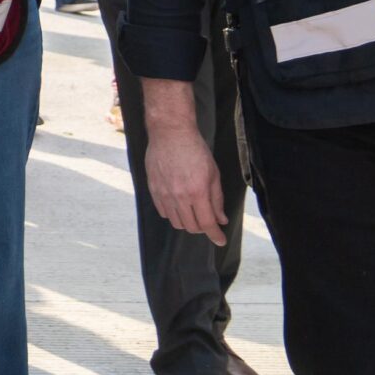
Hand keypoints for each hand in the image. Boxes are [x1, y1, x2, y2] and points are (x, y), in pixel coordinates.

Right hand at [145, 118, 229, 243]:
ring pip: (176, 222)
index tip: (220, 241)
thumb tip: (220, 219)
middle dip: (203, 228)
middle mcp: (179, 196)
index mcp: (198, 192)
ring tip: (193, 212)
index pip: (207, 223)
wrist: (170, 134)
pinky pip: (163, 212)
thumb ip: (217, 199)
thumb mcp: (213, 173)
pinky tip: (179, 205)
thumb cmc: (195, 150)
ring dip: (187, 222)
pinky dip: (173, 214)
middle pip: (191, 227)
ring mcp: (164, 194)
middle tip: (208, 220)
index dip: (215, 235)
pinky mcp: (153, 190)